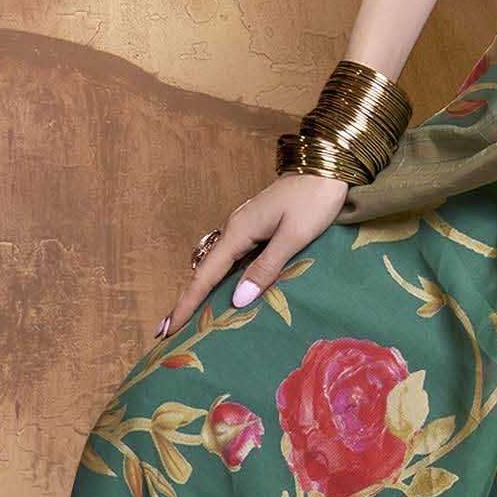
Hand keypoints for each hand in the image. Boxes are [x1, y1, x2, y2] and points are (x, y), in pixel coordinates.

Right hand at [154, 171, 348, 339]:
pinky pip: (232, 259)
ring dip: (203, 290)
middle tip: (168, 330)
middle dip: (187, 300)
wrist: (329, 167)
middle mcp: (235, 229)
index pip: (206, 275)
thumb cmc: (315, 200)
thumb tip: (238, 300)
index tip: (167, 327)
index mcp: (239, 231)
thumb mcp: (294, 236)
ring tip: (190, 318)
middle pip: (205, 271)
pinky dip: (222, 279)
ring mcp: (245, 227)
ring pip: (218, 265)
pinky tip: (223, 292)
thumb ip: (267, 267)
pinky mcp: (257, 227)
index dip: (187, 303)